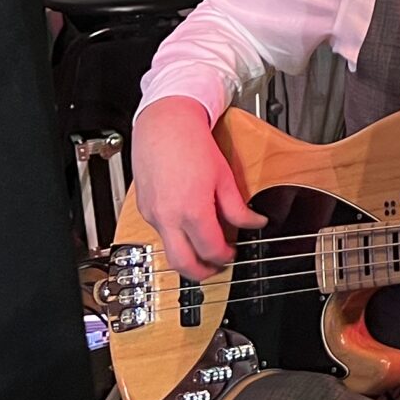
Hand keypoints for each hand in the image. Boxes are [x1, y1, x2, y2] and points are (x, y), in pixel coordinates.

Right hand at [132, 98, 265, 281]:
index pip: (210, 250)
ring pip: (169, 250)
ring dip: (187, 255)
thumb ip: (238, 208)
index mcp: (191, 211)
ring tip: (206, 247)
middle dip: (201, 272)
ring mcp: (152, 215)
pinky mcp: (144, 209)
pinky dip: (176, 237)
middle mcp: (167, 217)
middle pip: (182, 263)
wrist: (164, 126)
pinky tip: (190, 226)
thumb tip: (255, 223)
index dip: (225, 257)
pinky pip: (161, 232)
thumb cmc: (192, 146)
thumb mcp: (224, 178)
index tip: (233, 254)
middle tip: (216, 268)